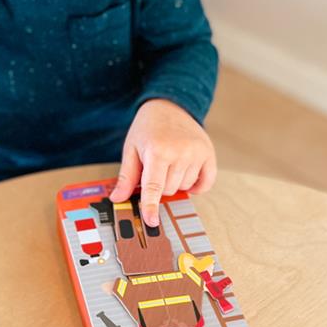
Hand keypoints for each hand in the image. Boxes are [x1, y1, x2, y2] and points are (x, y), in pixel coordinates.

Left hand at [109, 98, 216, 226]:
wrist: (170, 105)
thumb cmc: (147, 128)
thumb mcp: (131, 148)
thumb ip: (126, 176)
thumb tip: (118, 199)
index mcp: (157, 151)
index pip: (154, 188)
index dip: (151, 206)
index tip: (151, 221)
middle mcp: (180, 152)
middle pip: (168, 190)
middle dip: (159, 185)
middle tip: (156, 167)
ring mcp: (197, 153)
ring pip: (185, 188)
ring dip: (176, 182)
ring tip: (170, 162)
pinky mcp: (209, 154)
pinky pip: (205, 183)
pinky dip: (196, 185)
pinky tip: (187, 174)